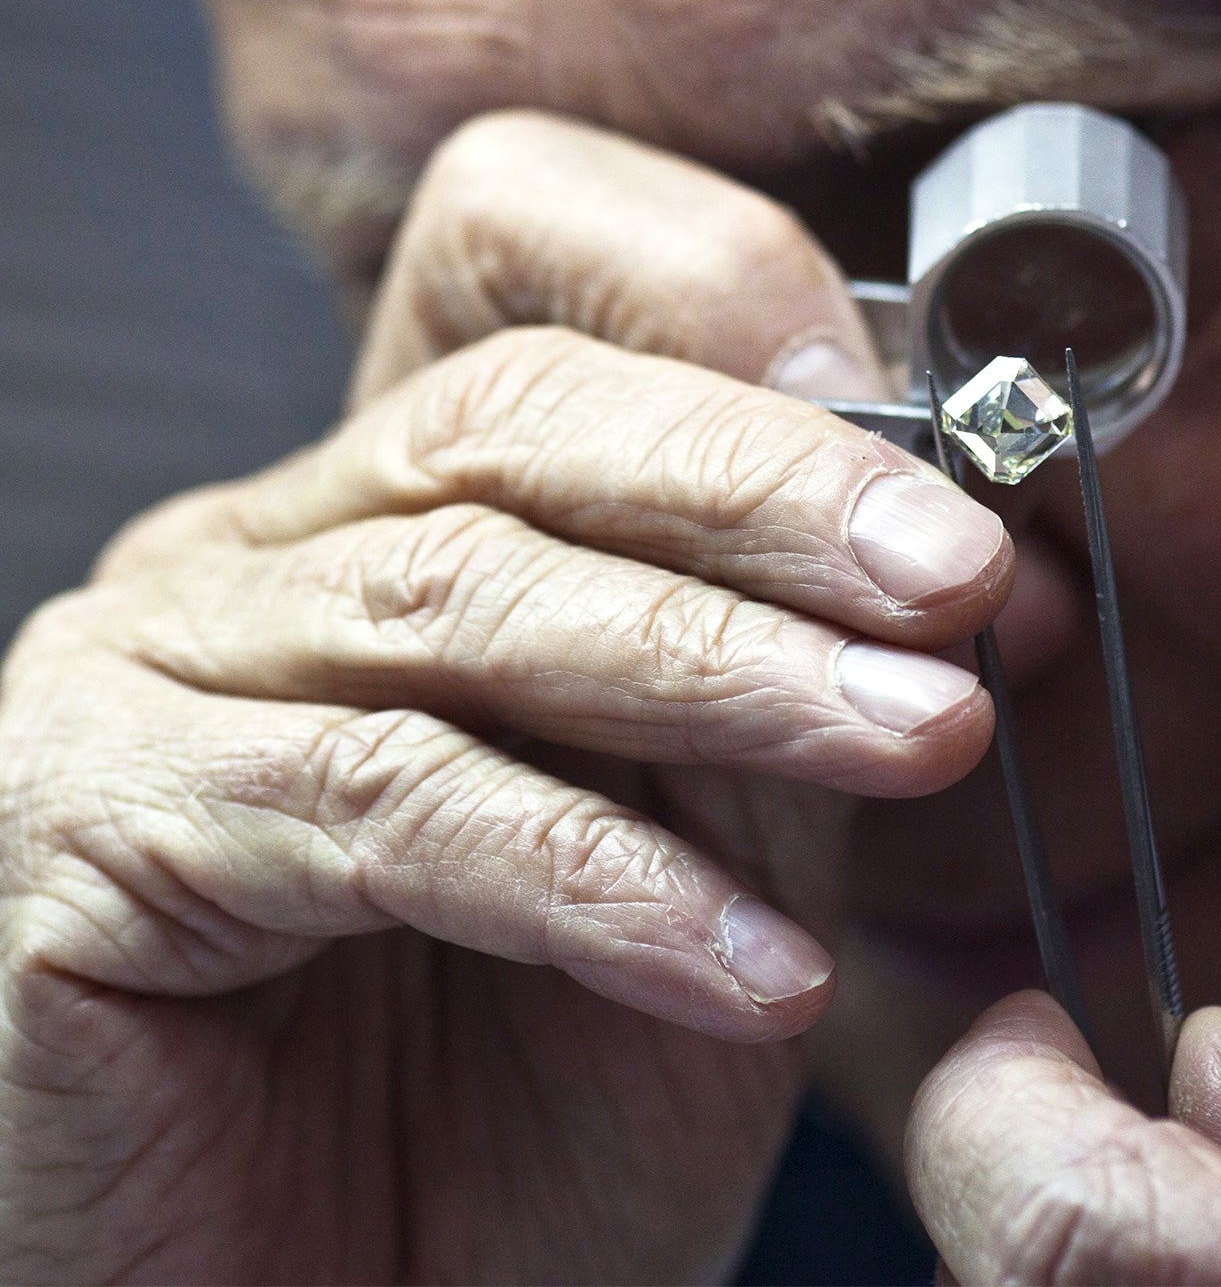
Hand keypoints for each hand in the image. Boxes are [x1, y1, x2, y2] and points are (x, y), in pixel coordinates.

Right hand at [0, 112, 1010, 1281]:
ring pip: (466, 599)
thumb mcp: (716, 854)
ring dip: (728, 670)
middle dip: (770, 491)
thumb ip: (795, 688)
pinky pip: (385, 812)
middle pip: (516, 416)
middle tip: (961, 578)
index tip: (941, 460)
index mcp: (399, 512)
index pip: (527, 282)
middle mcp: (257, 554)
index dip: (726, 315)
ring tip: (919, 741)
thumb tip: (972, 569)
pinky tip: (758, 969)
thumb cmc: (533, 1098)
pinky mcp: (87, 835)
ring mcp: (150, 675)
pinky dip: (603, 885)